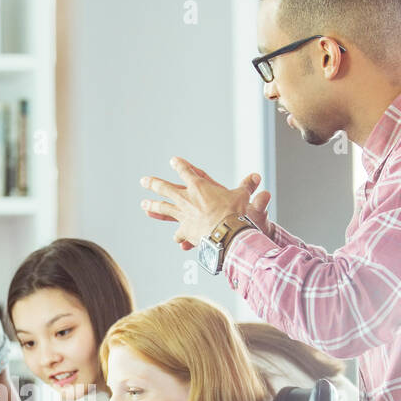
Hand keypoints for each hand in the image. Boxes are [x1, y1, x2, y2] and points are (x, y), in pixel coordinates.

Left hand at [139, 158, 271, 250]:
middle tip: (144, 181)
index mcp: (199, 186)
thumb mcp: (243, 197)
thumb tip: (257, 177)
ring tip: (143, 205)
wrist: (227, 234)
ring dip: (153, 206)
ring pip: (163, 208)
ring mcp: (183, 215)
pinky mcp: (185, 231)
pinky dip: (179, 236)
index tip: (173, 161)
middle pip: (165, 188)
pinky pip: (178, 234)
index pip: (187, 172)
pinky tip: (177, 239)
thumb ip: (248, 186)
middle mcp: (187, 199)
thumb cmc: (236, 213)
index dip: (180, 165)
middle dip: (154, 184)